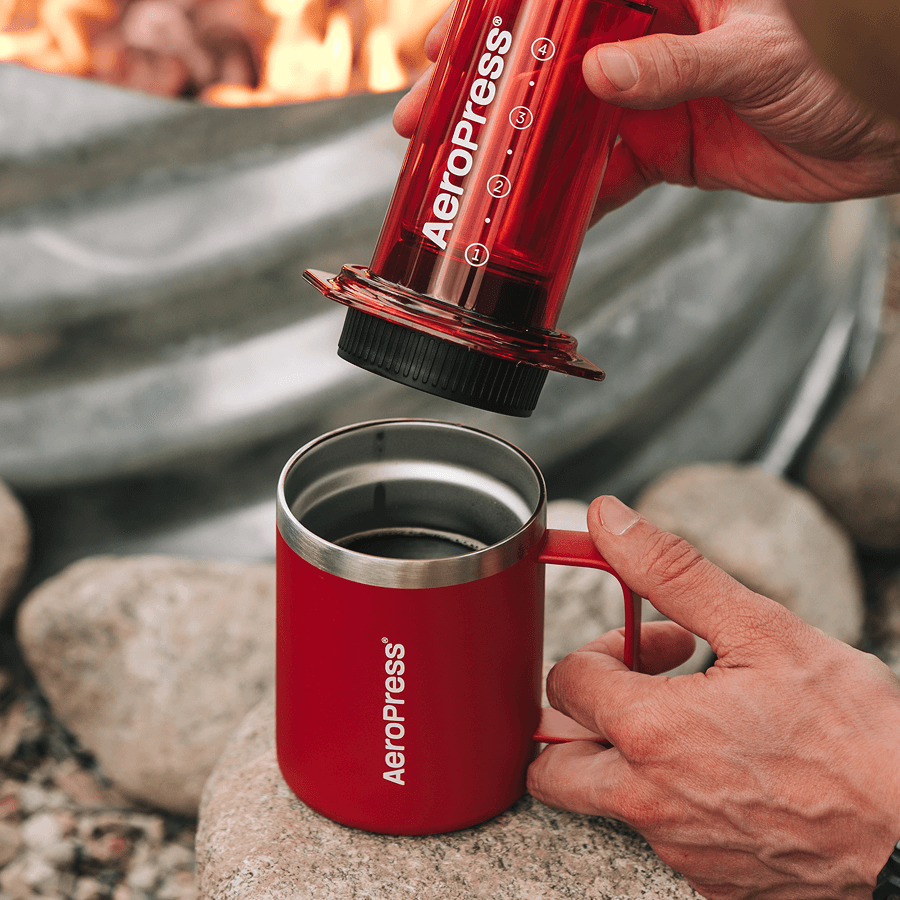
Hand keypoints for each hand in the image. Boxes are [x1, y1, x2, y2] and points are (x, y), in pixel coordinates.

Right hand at [393, 1, 899, 220]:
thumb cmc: (847, 55)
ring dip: (513, 149)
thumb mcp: (758, 52)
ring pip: (563, 122)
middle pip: (544, 59)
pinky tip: (534, 216)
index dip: (500, 15)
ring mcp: (649, 97)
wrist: (890, 128)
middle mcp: (647, 37)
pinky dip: (571, 199)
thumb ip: (674, 64)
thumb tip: (596, 81)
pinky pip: (604, 176)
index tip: (452, 42)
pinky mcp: (663, 149)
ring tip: (463, 172)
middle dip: (486, 89)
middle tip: (430, 118)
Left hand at [527, 495, 899, 899]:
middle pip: (550, 764)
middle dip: (578, 716)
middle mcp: (648, 800)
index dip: (604, 647)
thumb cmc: (854, 733)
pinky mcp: (710, 881)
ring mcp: (677, 849)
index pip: (566, 681)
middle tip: (634, 689)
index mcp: (649, 731)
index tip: (655, 644)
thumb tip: (607, 520)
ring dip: (628, 751)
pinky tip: (726, 769)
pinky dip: (672, 796)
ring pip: (606, 797)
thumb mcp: (759, 628)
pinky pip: (660, 835)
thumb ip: (669, 570)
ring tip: (693, 721)